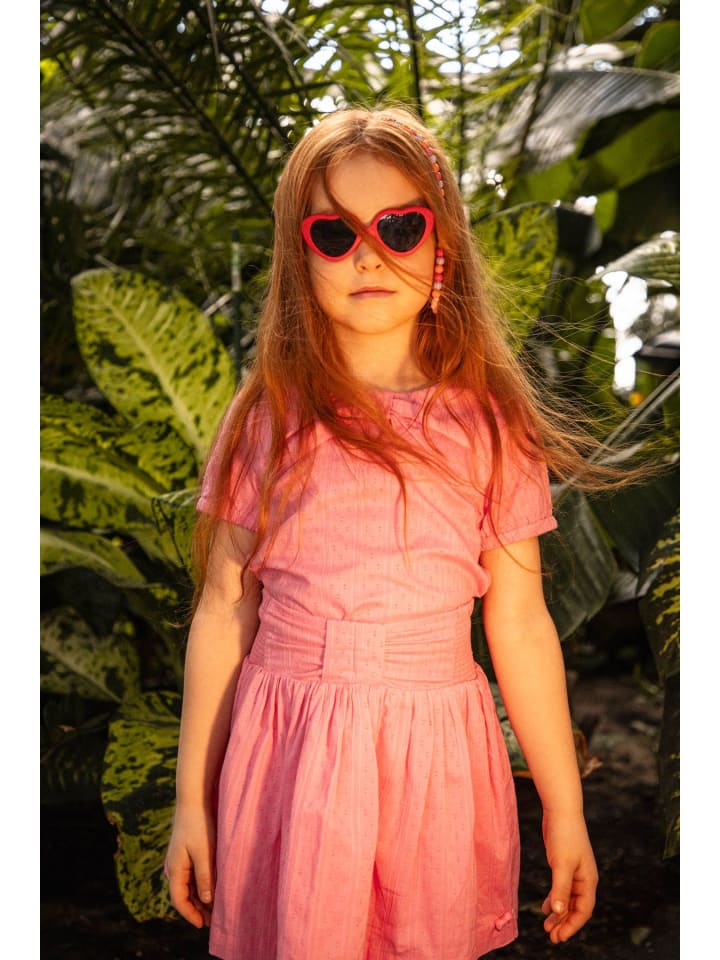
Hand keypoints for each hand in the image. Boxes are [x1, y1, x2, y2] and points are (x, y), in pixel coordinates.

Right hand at [165, 805, 216, 928]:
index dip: (190, 914)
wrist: (193, 800)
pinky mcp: (186, 852)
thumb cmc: (199, 825)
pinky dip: (200, 884)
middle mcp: (174, 867)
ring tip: (214, 908)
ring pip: (188, 885)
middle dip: (197, 909)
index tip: (202, 924)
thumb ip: (205, 877)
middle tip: (213, 920)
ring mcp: (180, 860)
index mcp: (175, 868)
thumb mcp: (204, 853)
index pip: (179, 899)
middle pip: (183, 895)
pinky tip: (212, 888)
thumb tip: (206, 900)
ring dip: (200, 897)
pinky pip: (192, 875)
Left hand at [540, 810, 597, 942]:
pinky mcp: (564, 865)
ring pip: (568, 900)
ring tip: (546, 926)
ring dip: (559, 913)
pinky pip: (562, 889)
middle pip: (576, 908)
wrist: (561, 810)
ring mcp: (575, 872)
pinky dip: (555, 899)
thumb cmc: (565, 836)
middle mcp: (584, 879)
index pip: (583, 911)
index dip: (572, 926)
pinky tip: (546, 907)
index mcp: (588, 881)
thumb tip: (559, 912)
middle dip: (565, 923)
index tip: (558, 937)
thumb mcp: (561, 864)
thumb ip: (560, 889)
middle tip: (551, 937)